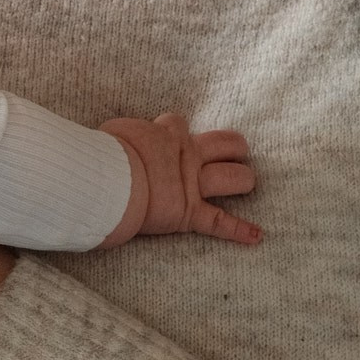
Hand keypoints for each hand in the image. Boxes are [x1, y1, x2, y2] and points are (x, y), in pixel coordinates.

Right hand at [101, 114, 260, 246]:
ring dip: (242, 179)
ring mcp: (192, 184)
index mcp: (166, 132)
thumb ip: (122, 136)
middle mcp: (186, 155)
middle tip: (234, 151)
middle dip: (232, 147)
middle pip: (223, 144)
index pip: (178, 123)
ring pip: (232, 177)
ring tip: (247, 181)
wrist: (109, 180)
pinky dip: (239, 230)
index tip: (165, 137)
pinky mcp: (189, 213)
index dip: (174, 130)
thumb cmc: (103, 155)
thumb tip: (115, 140)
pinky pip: (219, 223)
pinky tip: (256, 236)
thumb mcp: (113, 133)